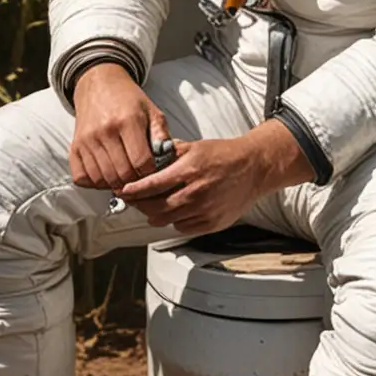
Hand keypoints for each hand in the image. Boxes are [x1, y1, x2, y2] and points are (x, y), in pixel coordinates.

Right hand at [70, 63, 170, 191]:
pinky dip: (94, 183)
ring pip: (103, 180)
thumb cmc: (128, 100)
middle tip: (137, 175)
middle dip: (133, 181)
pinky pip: (82, 178)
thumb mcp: (151, 111)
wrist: (99, 85)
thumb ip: (161, 134)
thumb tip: (166, 157)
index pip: (141, 162)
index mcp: (128, 121)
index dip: (149, 171)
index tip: (150, 167)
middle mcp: (105, 131)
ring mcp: (87, 140)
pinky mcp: (75, 146)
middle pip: (122, 175)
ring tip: (123, 175)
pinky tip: (104, 175)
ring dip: (115, 183)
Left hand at [112, 135, 270, 235]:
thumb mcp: (194, 146)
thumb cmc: (224, 156)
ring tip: (150, 206)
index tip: (122, 191)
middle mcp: (196, 193)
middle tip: (133, 200)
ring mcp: (205, 210)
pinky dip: (174, 222)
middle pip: (156, 207)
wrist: (253, 168)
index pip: (152, 185)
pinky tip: (174, 211)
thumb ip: (170, 153)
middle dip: (140, 205)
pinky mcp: (212, 223)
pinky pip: (183, 228)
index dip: (133, 190)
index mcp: (190, 170)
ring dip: (155, 215)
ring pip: (167, 221)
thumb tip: (147, 158)